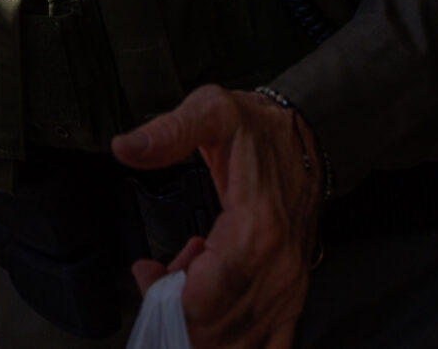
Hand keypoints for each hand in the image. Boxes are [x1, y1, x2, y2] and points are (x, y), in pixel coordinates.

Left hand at [113, 85, 319, 348]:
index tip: (147, 270)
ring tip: (185, 277)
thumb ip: (168, 132)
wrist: (311, 139)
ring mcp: (288, 289)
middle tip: (159, 272)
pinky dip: (232, 341)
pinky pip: (268, 346)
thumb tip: (126, 147)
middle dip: (174, 311)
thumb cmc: (260, 131)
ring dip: (199, 325)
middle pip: (215, 330)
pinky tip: (211, 315)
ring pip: (237, 343)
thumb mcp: (212, 113)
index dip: (164, 298)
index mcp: (255, 231)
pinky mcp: (292, 298)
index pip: (202, 300)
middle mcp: (277, 270)